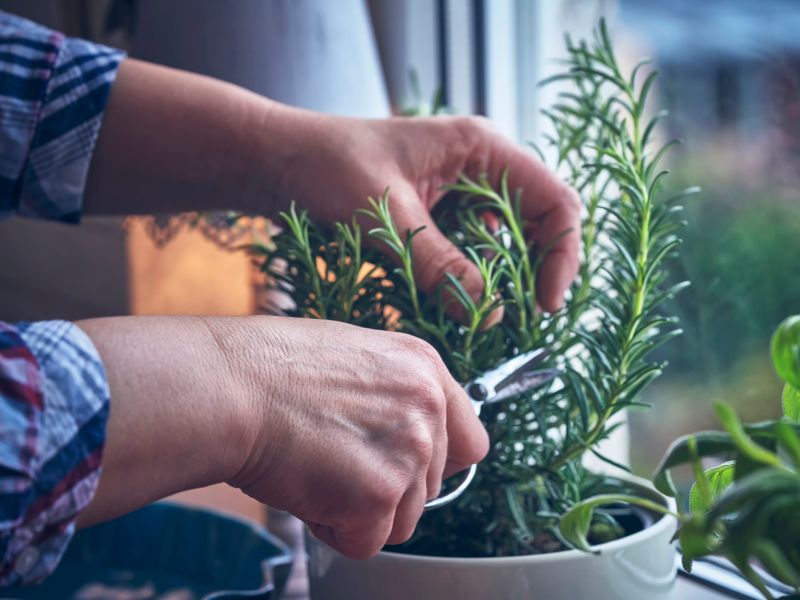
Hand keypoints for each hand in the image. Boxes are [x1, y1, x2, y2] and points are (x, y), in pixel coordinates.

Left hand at [84, 60, 577, 312]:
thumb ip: (440, 266)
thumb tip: (490, 317)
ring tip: (475, 315)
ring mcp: (459, 193)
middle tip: (514, 321)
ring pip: (503, 245)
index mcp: (481, 149)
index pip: (555, 202)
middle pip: (537, 225)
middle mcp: (480, 168)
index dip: (562, 254)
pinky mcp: (438, 216)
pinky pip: (469, 253)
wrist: (276, 161)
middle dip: (532, 273)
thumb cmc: (326, 167)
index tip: (543, 303)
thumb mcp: (387, 219)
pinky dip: (465, 280)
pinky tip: (446, 299)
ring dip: (496, 281)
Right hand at [216, 316, 488, 558]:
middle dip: (384, 488)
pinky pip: (368, 541)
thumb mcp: (352, 358)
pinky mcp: (379, 495)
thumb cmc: (268, 368)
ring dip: (358, 510)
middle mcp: (428, 408)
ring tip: (315, 469)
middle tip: (332, 460)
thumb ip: (394, 394)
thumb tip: (405, 433)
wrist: (227, 386)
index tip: (404, 470)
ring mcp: (409, 451)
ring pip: (402, 520)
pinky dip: (333, 529)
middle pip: (430, 488)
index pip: (470, 443)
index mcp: (424, 368)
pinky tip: (305, 488)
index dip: (436, 464)